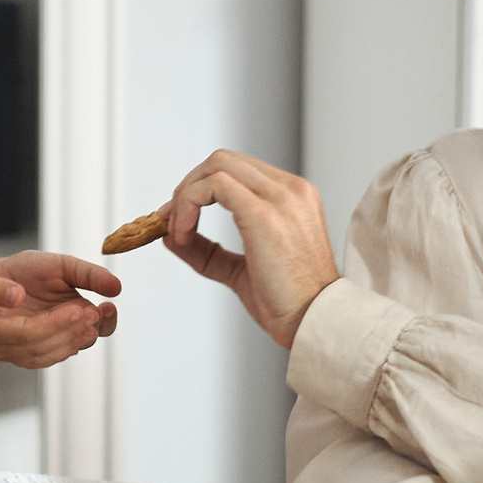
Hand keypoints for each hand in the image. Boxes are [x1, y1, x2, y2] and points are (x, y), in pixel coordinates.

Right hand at [0, 251, 120, 367]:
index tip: (83, 308)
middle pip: (40, 349)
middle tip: (100, 313)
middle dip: (72, 332)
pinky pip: (42, 352)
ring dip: (74, 340)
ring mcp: (1, 350)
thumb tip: (16, 295)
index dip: (56, 325)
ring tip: (99, 318)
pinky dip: (65, 342)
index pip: (26, 335)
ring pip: (45, 355)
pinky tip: (84, 326)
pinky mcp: (9, 344)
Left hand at [160, 151, 341, 347]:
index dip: (199, 187)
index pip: (236, 170)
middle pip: (222, 160)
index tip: (177, 217)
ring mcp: (281, 197)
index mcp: (292, 197)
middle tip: (170, 221)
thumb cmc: (287, 302)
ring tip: (178, 230)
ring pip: (217, 166)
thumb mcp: (239, 269)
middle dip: (187, 186)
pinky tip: (184, 233)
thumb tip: (169, 236)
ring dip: (186, 194)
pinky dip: (189, 203)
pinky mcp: (264, 214)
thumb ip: (207, 250)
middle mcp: (290, 190)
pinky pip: (214, 186)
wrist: (313, 322)